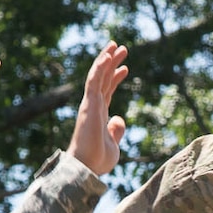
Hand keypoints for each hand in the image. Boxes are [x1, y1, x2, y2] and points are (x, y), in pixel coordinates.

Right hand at [67, 41, 129, 174]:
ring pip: (97, 75)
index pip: (107, 90)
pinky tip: (107, 57)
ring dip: (106, 59)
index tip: (125, 68)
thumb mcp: (114, 145)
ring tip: (116, 45)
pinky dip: (99, 68)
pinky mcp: (88, 104)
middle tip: (121, 48)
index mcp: (99, 114)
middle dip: (111, 62)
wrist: (87, 167)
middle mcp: (93, 106)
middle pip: (103, 78)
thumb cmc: (97, 160)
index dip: (116, 77)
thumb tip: (120, 118)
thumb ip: (116, 131)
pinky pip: (93, 81)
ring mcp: (90, 104)